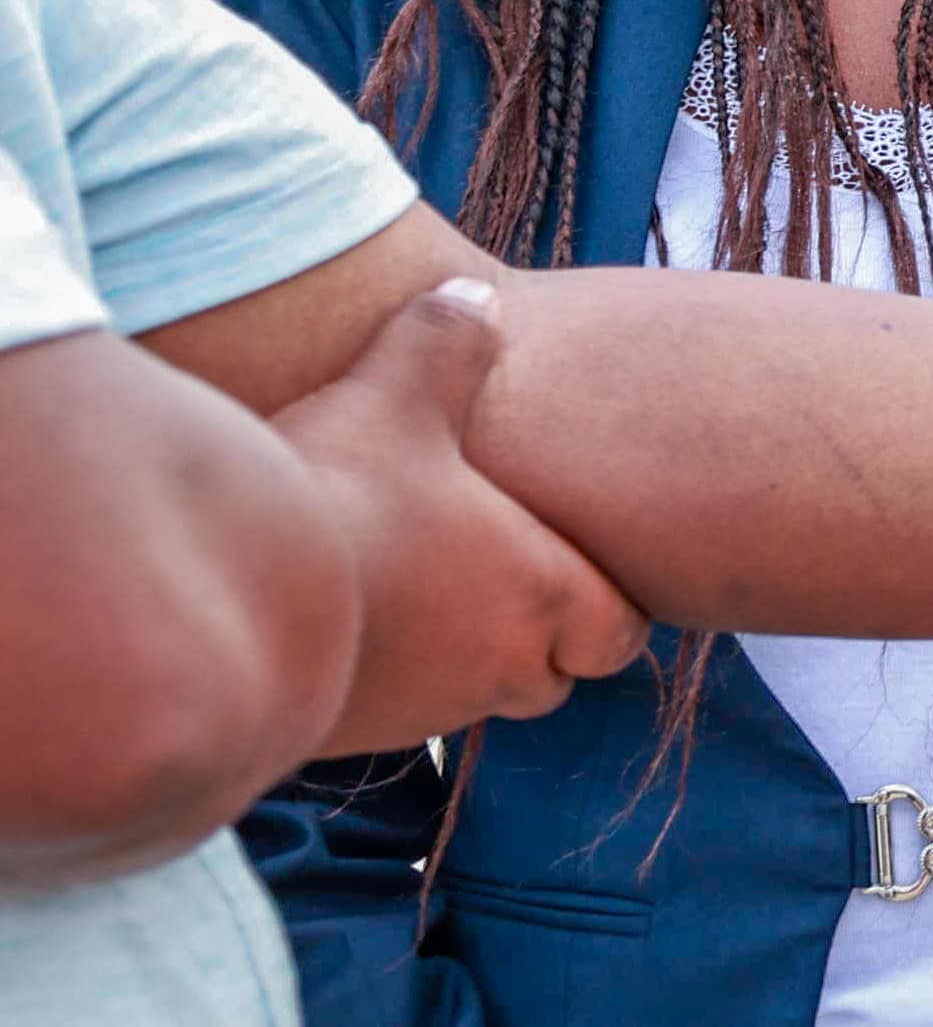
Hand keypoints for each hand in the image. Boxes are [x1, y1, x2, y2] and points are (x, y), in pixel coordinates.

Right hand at [271, 279, 651, 753]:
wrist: (212, 609)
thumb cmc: (335, 497)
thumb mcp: (399, 393)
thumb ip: (446, 342)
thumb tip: (470, 295)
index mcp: (539, 596)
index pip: (619, 633)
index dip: (603, 599)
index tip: (569, 559)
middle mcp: (490, 672)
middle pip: (548, 675)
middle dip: (530, 631)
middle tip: (487, 564)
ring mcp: (413, 714)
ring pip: (463, 694)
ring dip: (448, 650)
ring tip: (404, 574)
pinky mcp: (338, 737)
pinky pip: (383, 710)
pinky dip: (378, 669)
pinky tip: (340, 608)